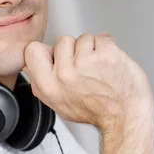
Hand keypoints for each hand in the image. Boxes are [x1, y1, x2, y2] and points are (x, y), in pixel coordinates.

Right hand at [23, 33, 152, 132]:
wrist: (125, 116)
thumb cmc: (96, 112)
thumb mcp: (59, 105)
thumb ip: (41, 84)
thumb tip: (29, 66)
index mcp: (48, 86)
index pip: (33, 50)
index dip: (48, 51)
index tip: (58, 58)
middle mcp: (64, 74)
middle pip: (62, 40)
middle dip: (75, 50)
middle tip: (86, 70)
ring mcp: (85, 63)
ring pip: (83, 38)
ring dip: (93, 49)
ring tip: (100, 69)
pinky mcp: (105, 54)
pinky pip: (103, 37)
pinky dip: (109, 47)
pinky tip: (110, 64)